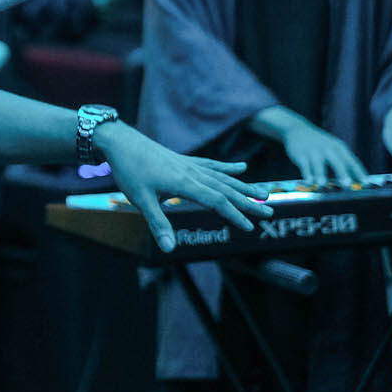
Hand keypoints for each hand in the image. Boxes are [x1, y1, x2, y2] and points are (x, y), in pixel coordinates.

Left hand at [97, 122, 273, 252]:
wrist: (121, 142)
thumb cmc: (129, 171)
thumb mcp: (141, 200)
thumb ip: (158, 224)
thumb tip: (169, 249)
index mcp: (184, 183)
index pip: (217, 201)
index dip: (234, 215)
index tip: (250, 227)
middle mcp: (192, 173)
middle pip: (227, 189)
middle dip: (248, 202)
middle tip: (270, 211)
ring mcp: (190, 165)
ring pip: (224, 177)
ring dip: (244, 186)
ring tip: (264, 193)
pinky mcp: (185, 160)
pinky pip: (212, 165)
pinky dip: (228, 168)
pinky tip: (242, 167)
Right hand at [252, 107, 367, 185]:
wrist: (297, 129)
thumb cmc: (320, 144)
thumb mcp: (333, 148)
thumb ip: (344, 163)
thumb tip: (358, 181)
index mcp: (338, 148)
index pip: (351, 161)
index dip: (359, 173)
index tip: (366, 183)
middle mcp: (327, 149)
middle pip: (336, 162)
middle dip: (342, 173)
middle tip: (347, 184)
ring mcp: (313, 151)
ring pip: (318, 164)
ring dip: (320, 174)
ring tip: (322, 184)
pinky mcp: (301, 154)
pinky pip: (304, 165)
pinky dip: (306, 173)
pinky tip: (308, 182)